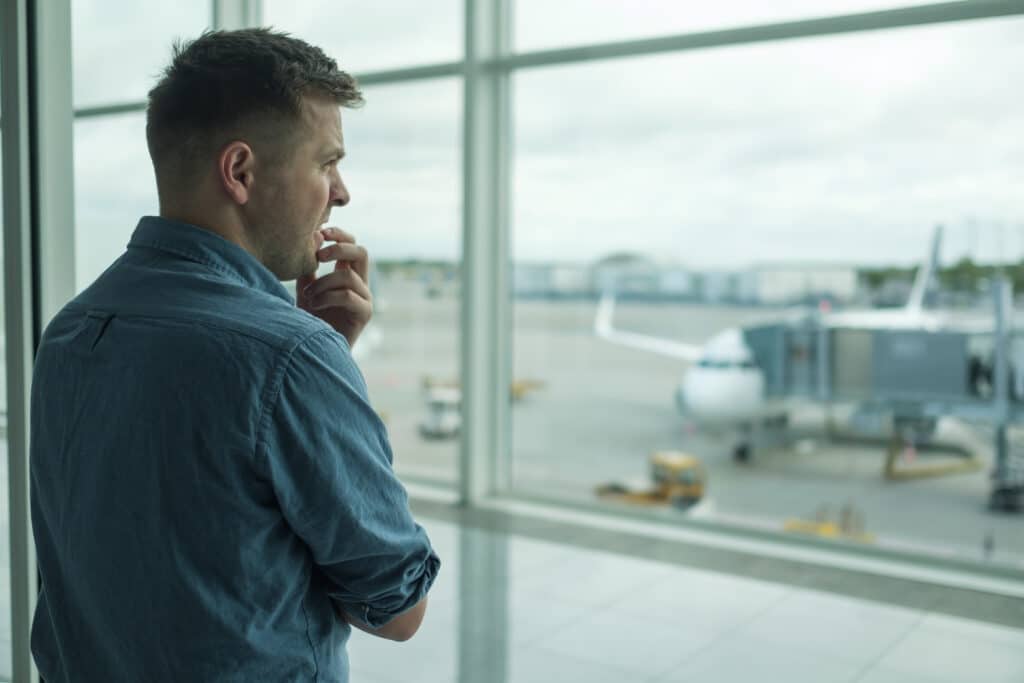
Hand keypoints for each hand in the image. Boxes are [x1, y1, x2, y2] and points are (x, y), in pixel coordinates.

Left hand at [296, 227, 372, 348]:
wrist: (313, 351)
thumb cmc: (309, 320)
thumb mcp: (305, 287)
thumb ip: (309, 266)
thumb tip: (312, 237)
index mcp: (346, 274)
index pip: (352, 245)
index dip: (340, 235)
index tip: (320, 232)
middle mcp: (359, 284)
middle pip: (361, 252)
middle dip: (339, 248)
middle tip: (319, 255)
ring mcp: (364, 299)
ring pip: (349, 276)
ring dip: (323, 282)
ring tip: (308, 295)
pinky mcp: (364, 314)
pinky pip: (349, 296)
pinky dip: (328, 297)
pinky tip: (314, 305)